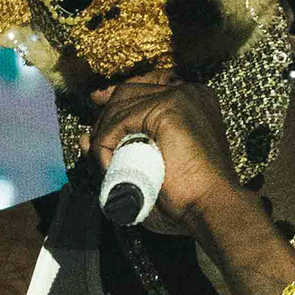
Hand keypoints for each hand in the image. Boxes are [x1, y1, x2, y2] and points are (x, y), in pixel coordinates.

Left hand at [88, 73, 245, 232]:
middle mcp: (189, 92)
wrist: (209, 208)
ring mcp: (179, 96)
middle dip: (104, 116)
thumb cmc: (187, 200)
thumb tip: (85, 140)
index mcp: (193, 103)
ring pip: (121, 105)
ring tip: (105, 166)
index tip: (97, 105)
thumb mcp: (151, 171)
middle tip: (92, 143)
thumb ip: (120, 155)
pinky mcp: (167, 108)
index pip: (147, 86)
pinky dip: (106, 142)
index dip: (117, 96)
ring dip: (104, 136)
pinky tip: (108, 164)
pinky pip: (121, 120)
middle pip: (129, 91)